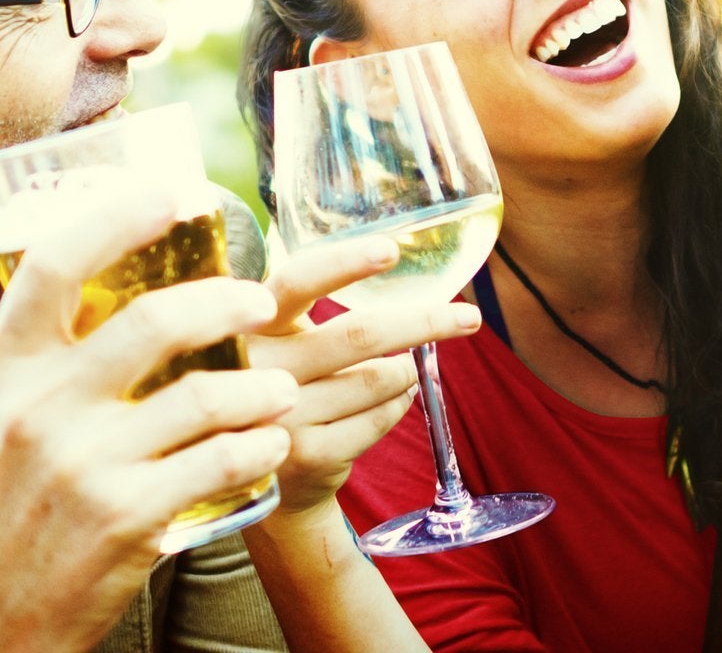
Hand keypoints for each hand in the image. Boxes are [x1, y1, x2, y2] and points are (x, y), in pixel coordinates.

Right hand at [0, 187, 298, 651]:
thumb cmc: (14, 502)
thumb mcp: (6, 415)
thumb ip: (55, 353)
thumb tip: (128, 272)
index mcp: (5, 367)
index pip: (57, 263)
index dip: (121, 214)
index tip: (179, 191)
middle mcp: (39, 407)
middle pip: (156, 319)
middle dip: (228, 300)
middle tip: (265, 298)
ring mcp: (84, 463)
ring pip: (206, 395)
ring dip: (261, 386)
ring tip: (280, 388)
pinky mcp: (127, 517)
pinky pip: (222, 460)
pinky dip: (259, 446)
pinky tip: (269, 443)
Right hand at [249, 232, 482, 516]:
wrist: (259, 470)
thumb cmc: (286, 381)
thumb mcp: (280, 338)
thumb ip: (309, 301)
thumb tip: (392, 259)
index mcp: (252, 323)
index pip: (297, 282)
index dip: (343, 264)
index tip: (390, 250)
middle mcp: (257, 368)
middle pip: (360, 334)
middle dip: (425, 322)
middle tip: (469, 317)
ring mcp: (280, 416)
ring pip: (379, 379)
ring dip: (405, 373)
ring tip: (398, 372)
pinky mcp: (306, 455)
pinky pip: (381, 417)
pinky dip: (398, 405)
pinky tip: (389, 403)